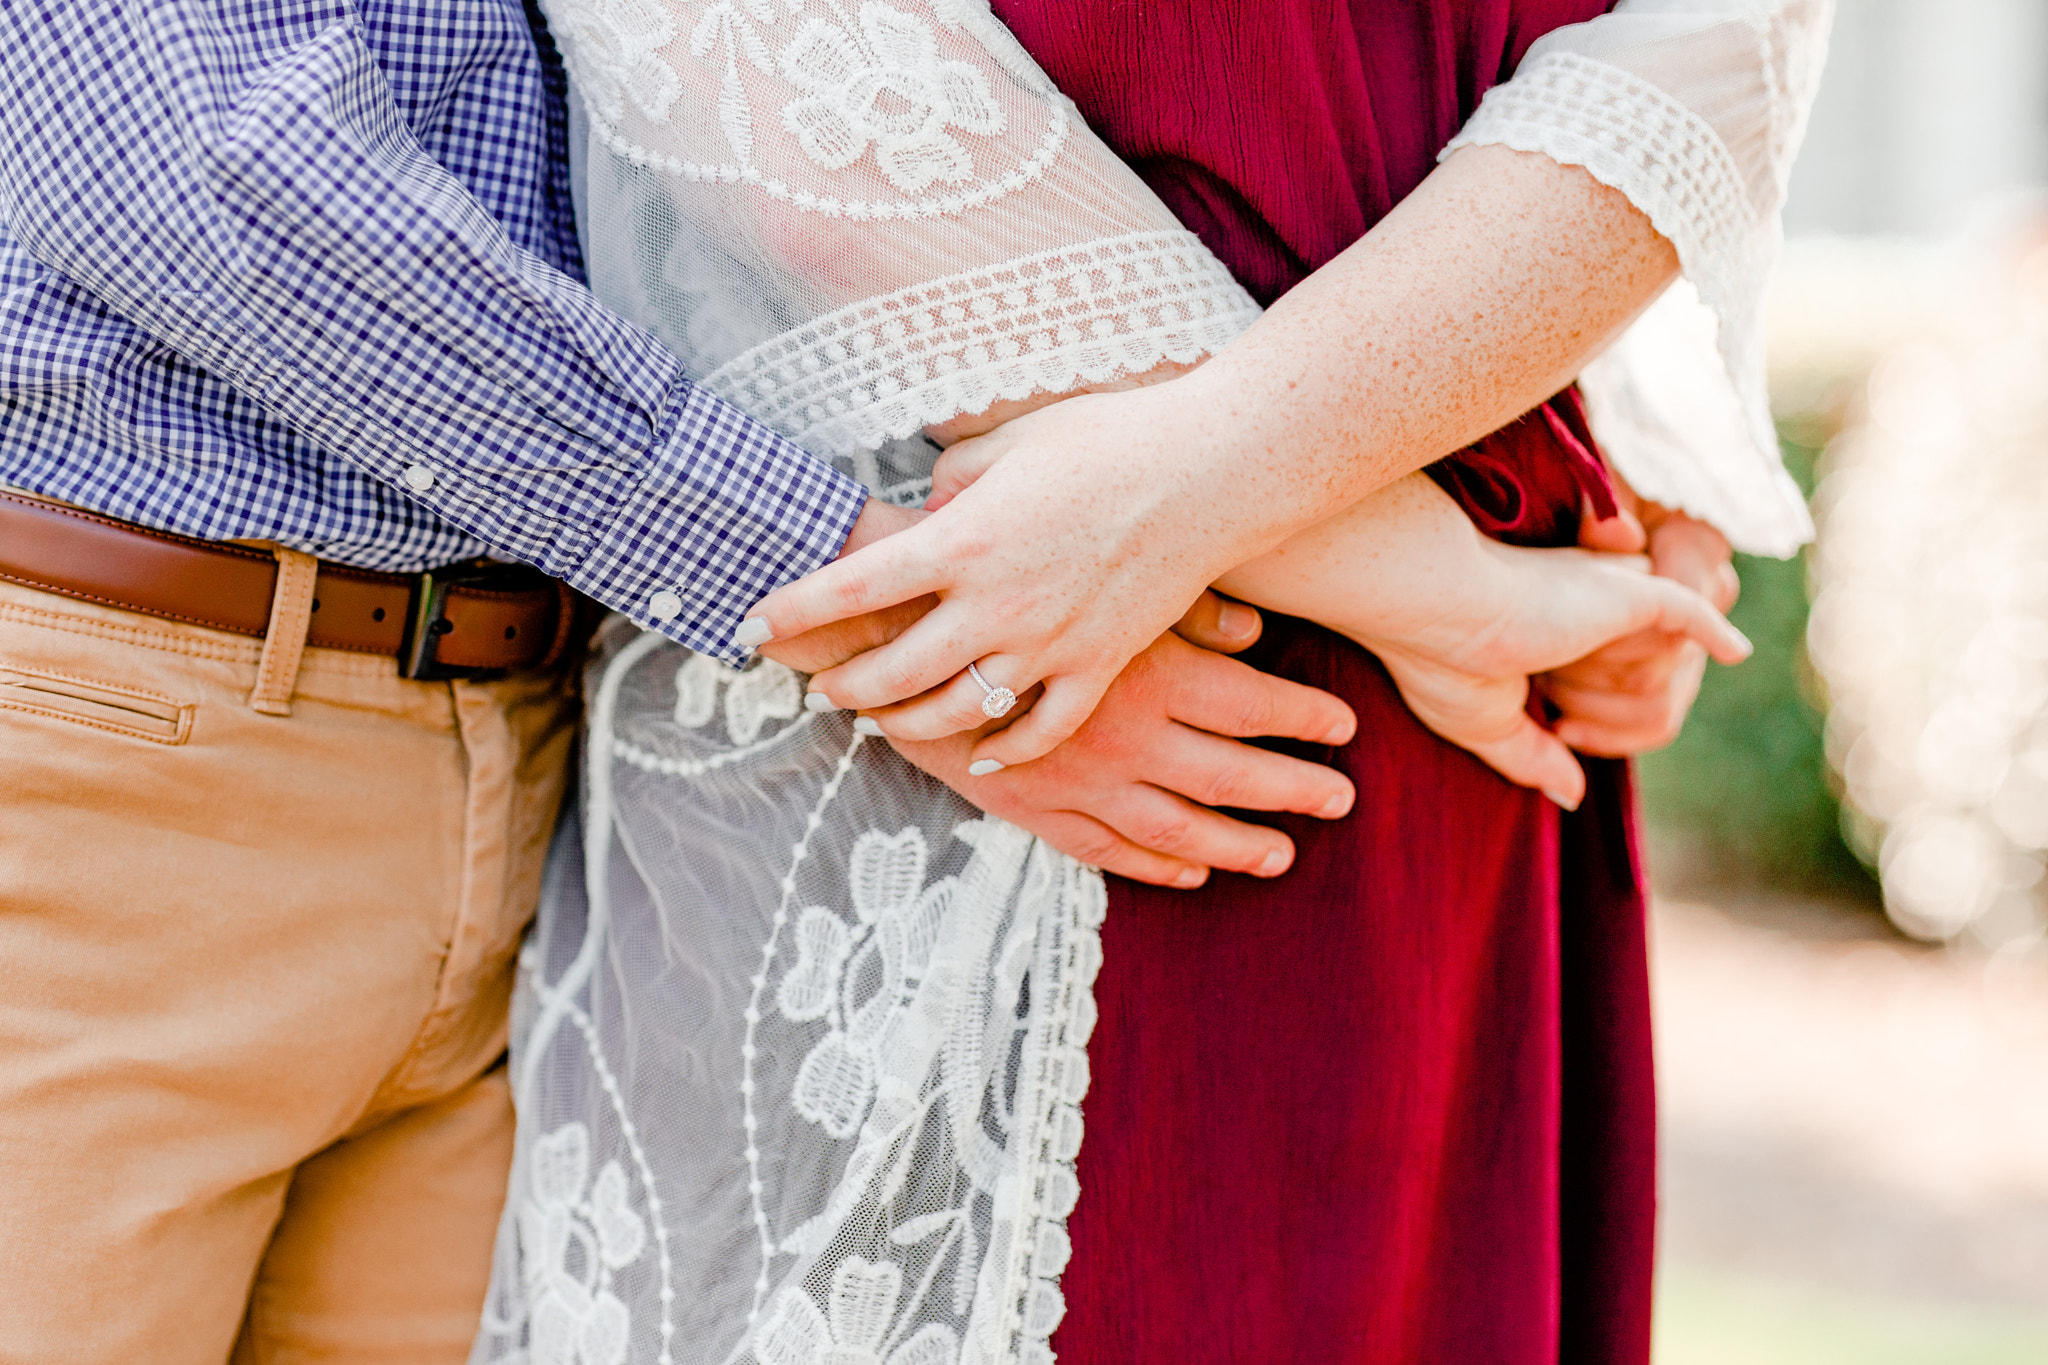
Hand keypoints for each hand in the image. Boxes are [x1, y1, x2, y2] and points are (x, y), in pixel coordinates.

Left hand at [743, 381, 1251, 767]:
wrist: (1214, 468)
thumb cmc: (1110, 436)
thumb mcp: (1011, 440)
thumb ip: (956, 478)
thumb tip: (932, 506)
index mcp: (963, 538)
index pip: (852, 586)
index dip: (791, 611)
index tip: (751, 626)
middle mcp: (995, 602)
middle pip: (891, 669)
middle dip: (840, 682)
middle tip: (818, 682)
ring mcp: (1049, 643)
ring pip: (955, 710)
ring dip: (904, 720)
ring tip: (880, 717)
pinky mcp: (1100, 665)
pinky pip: (1042, 729)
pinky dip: (1006, 747)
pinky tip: (981, 753)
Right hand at [882, 627, 1356, 887]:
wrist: (899, 630)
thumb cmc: (1005, 585)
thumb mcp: (1101, 579)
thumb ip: (1181, 607)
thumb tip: (1254, 631)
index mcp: (1146, 675)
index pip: (1252, 706)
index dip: (1304, 720)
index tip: (1346, 727)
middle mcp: (1124, 736)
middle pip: (1230, 776)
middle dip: (1293, 791)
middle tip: (1342, 798)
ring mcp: (1080, 782)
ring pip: (1177, 829)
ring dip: (1236, 846)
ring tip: (1282, 855)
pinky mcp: (1034, 807)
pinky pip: (1107, 850)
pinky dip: (1153, 868)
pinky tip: (1190, 874)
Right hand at [1364, 536, 1748, 807]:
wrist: (1432, 612)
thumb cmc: (1438, 660)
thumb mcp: (1483, 724)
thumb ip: (1533, 756)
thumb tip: (1572, 795)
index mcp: (1542, 629)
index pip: (1602, 672)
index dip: (1600, 713)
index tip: (1562, 731)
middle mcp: (1579, 604)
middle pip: (1641, 665)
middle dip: (1623, 702)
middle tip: (1567, 721)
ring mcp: (1605, 594)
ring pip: (1661, 650)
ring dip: (1632, 682)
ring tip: (1565, 680)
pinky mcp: (1626, 590)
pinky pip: (1684, 620)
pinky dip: (1710, 630)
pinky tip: (1736, 652)